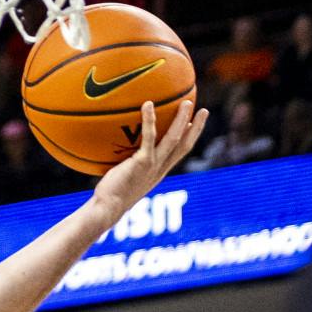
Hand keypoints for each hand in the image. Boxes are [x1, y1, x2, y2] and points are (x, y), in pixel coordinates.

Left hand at [91, 99, 209, 218]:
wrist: (107, 208)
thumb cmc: (109, 196)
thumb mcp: (123, 179)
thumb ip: (126, 167)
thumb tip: (116, 156)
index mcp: (158, 173)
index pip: (179, 153)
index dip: (188, 139)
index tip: (193, 124)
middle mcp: (160, 169)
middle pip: (184, 145)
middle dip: (196, 128)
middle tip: (203, 110)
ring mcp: (153, 165)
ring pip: (173, 139)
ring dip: (182, 120)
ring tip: (187, 102)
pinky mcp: (142, 162)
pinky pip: (149, 137)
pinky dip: (150, 119)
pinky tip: (148, 104)